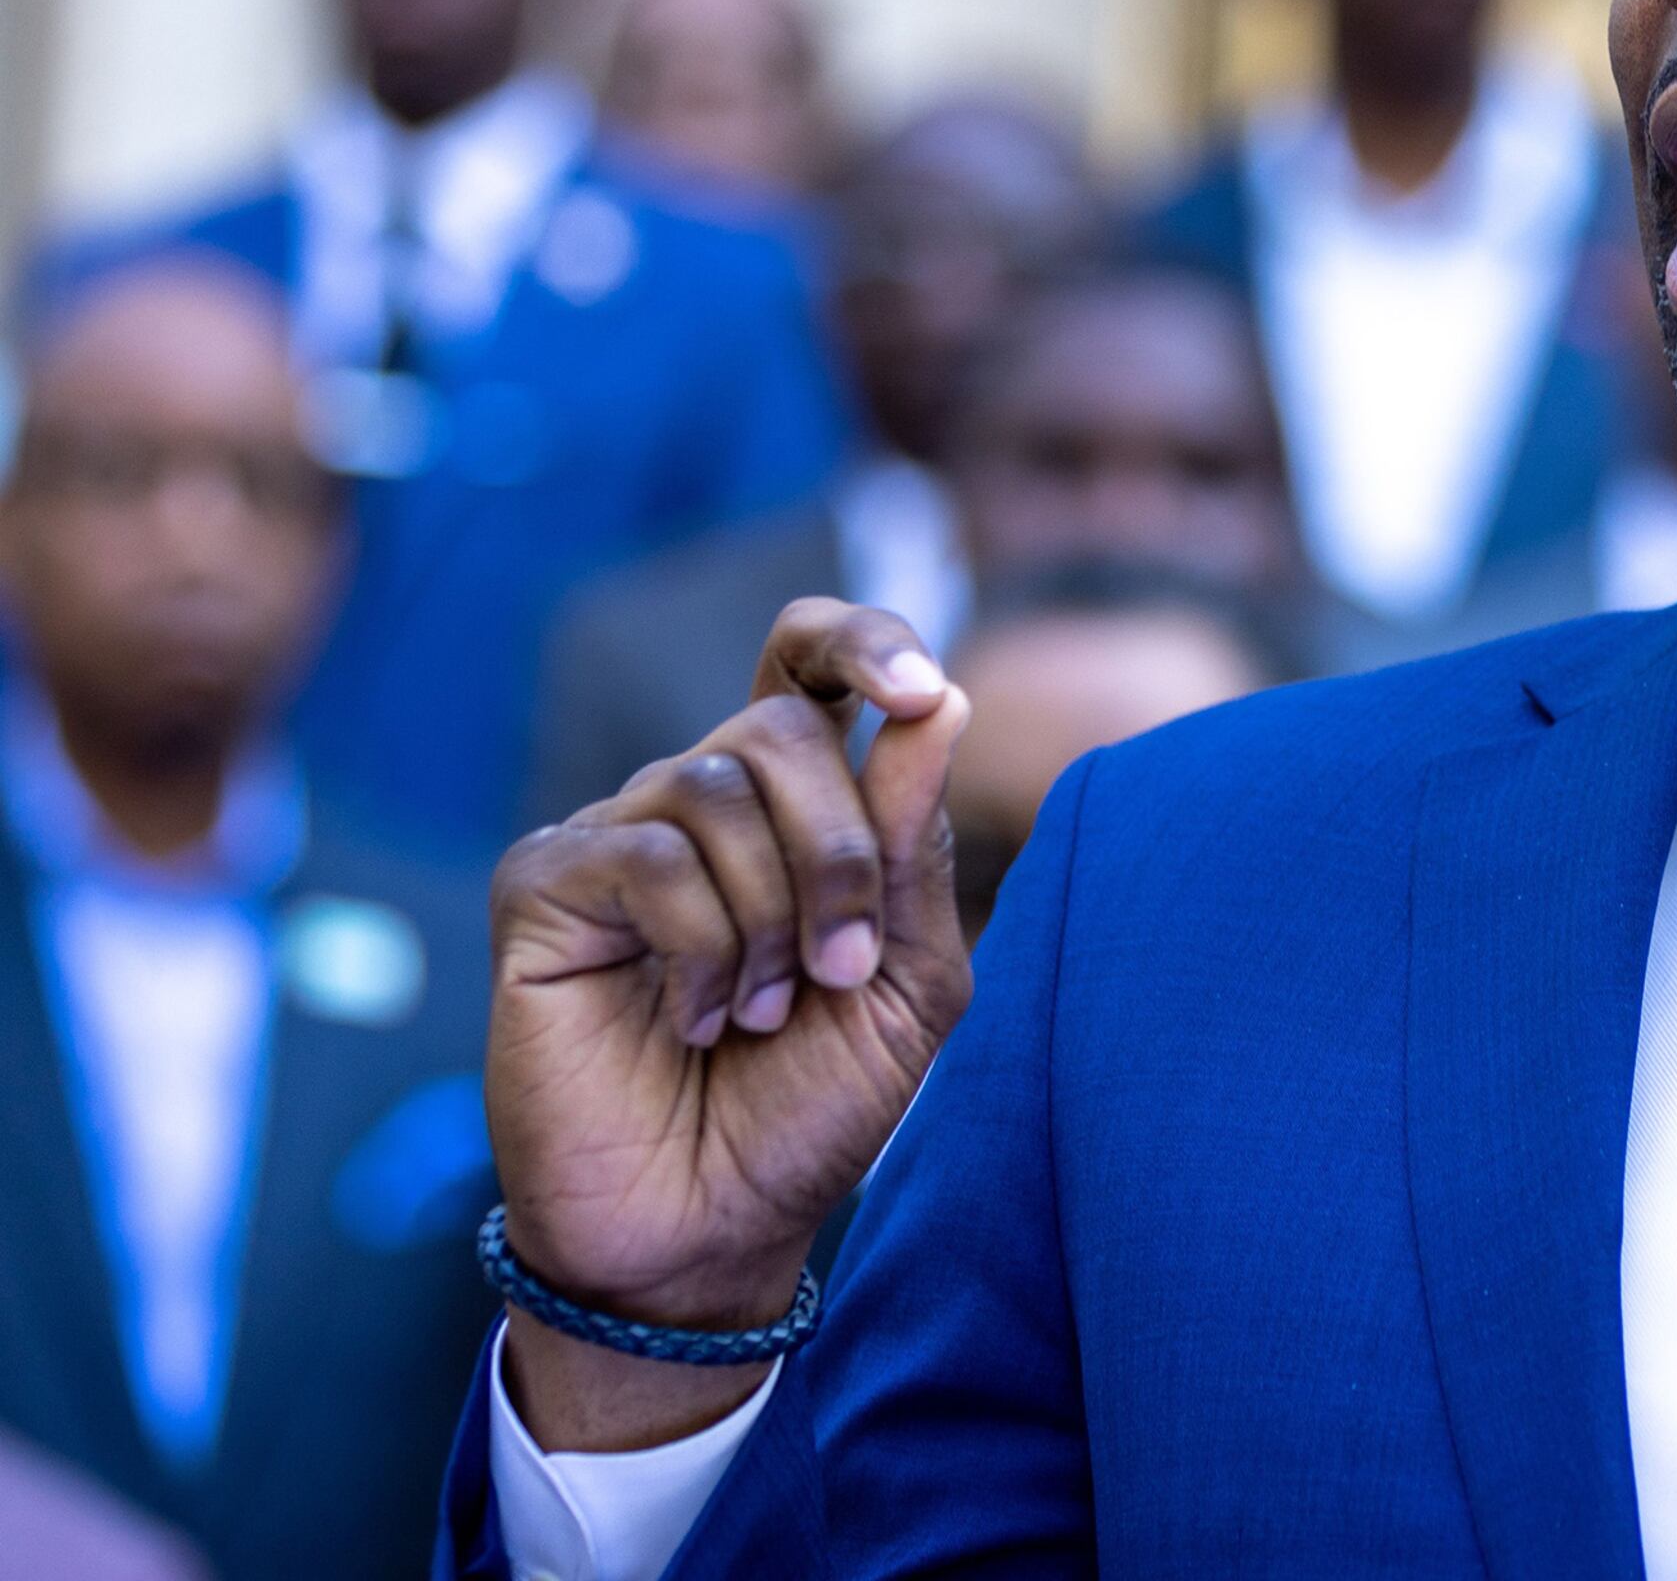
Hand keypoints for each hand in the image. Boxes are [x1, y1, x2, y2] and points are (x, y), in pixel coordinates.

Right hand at [486, 599, 972, 1446]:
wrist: (713, 1225)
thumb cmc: (812, 1104)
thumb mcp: (908, 979)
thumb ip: (914, 846)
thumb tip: (940, 700)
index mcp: (795, 806)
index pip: (810, 661)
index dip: (862, 643)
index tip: (919, 689)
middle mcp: (701, 802)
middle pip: (779, 728)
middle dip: (837, 852)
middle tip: (839, 970)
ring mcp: (616, 837)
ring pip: (713, 784)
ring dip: (770, 914)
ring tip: (761, 1010)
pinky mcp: (543, 886)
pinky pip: (645, 855)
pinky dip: (701, 945)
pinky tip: (695, 1019)